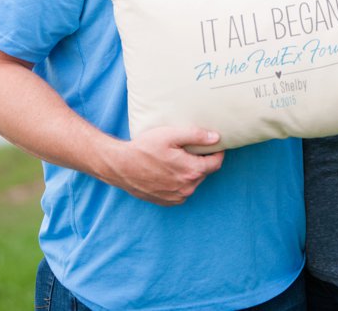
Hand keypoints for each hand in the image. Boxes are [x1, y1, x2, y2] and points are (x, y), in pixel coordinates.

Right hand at [103, 126, 223, 205]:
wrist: (120, 166)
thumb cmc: (144, 148)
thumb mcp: (171, 135)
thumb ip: (196, 136)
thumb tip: (216, 138)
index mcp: (191, 171)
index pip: (216, 163)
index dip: (217, 152)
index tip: (213, 145)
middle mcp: (187, 188)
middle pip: (204, 172)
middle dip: (201, 161)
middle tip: (189, 150)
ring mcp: (176, 197)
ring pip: (193, 182)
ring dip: (190, 172)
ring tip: (176, 160)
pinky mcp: (166, 201)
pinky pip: (181, 191)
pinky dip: (180, 182)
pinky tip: (169, 172)